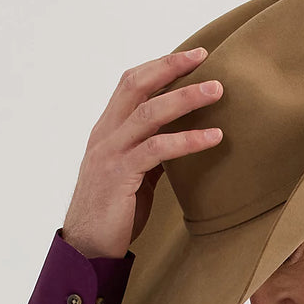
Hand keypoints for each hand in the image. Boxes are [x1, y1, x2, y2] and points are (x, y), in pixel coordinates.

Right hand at [61, 47, 225, 259]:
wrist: (87, 248)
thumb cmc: (113, 214)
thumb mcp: (135, 177)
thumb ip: (151, 155)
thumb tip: (179, 141)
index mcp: (107, 131)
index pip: (130, 84)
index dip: (159, 66)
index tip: (190, 56)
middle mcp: (106, 135)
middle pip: (136, 85)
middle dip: (171, 67)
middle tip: (205, 57)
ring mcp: (111, 153)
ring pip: (148, 113)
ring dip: (185, 98)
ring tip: (216, 91)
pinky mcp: (120, 175)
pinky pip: (157, 150)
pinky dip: (188, 140)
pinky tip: (213, 137)